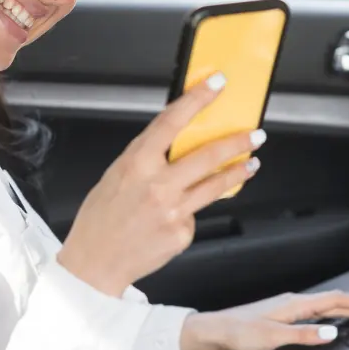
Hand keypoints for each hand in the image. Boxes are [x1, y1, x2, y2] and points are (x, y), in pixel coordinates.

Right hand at [57, 72, 265, 295]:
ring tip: (250, 164)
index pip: (172, 121)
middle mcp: (157, 184)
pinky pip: (196, 214)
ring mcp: (172, 210)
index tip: (216, 84)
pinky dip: (194, 210)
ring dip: (238, 171)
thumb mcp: (117, 176)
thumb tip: (177, 141)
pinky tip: (182, 214)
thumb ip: (148, 158)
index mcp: (136, 163)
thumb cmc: (101, 219)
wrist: (94, 264)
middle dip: (237, 142)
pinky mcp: (181, 232)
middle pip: (208, 155)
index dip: (197, 99)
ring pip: (216, 184)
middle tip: (255, 135)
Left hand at [180, 291, 348, 349]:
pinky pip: (314, 309)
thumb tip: (331, 332)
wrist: (215, 329)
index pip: (334, 301)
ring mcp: (287, 306)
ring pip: (324, 304)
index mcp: (295, 304)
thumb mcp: (274, 337)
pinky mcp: (281, 313)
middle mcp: (293, 301)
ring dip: (345, 308)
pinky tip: (329, 316)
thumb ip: (304, 335)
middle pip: (332, 301)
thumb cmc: (239, 332)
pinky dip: (330, 312)